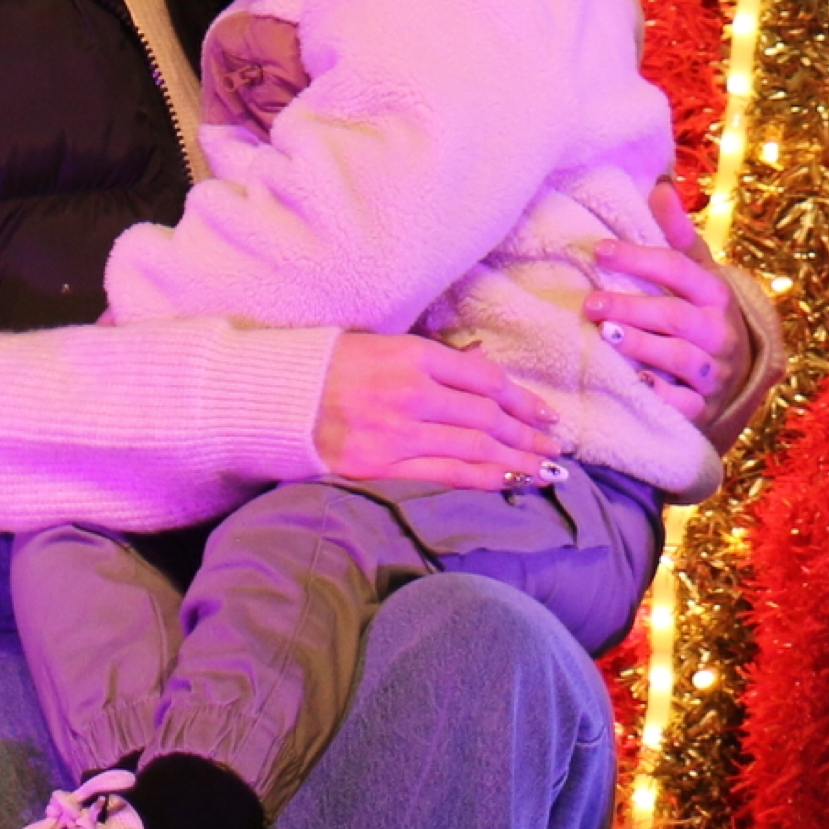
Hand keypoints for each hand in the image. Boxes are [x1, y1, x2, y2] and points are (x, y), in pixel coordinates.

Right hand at [315, 331, 559, 491]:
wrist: (274, 397)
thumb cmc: (329, 366)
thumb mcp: (383, 346)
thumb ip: (434, 359)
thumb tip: (483, 366)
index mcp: (412, 355)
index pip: (484, 380)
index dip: (522, 399)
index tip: (545, 413)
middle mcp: (410, 393)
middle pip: (487, 417)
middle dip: (527, 434)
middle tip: (554, 447)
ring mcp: (396, 433)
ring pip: (473, 448)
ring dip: (515, 460)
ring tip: (543, 470)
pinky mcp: (379, 467)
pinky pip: (444, 474)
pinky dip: (481, 479)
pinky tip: (507, 483)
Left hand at [589, 181, 772, 414]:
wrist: (736, 374)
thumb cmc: (704, 313)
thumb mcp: (698, 272)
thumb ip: (678, 234)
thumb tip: (661, 186)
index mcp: (716, 294)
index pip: (678, 269)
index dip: (639, 259)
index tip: (599, 251)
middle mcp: (719, 333)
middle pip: (676, 317)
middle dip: (633, 308)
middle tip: (590, 303)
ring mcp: (713, 372)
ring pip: (680, 359)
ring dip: (642, 346)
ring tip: (605, 336)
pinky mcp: (703, 407)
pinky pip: (683, 404)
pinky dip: (659, 395)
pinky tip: (633, 382)